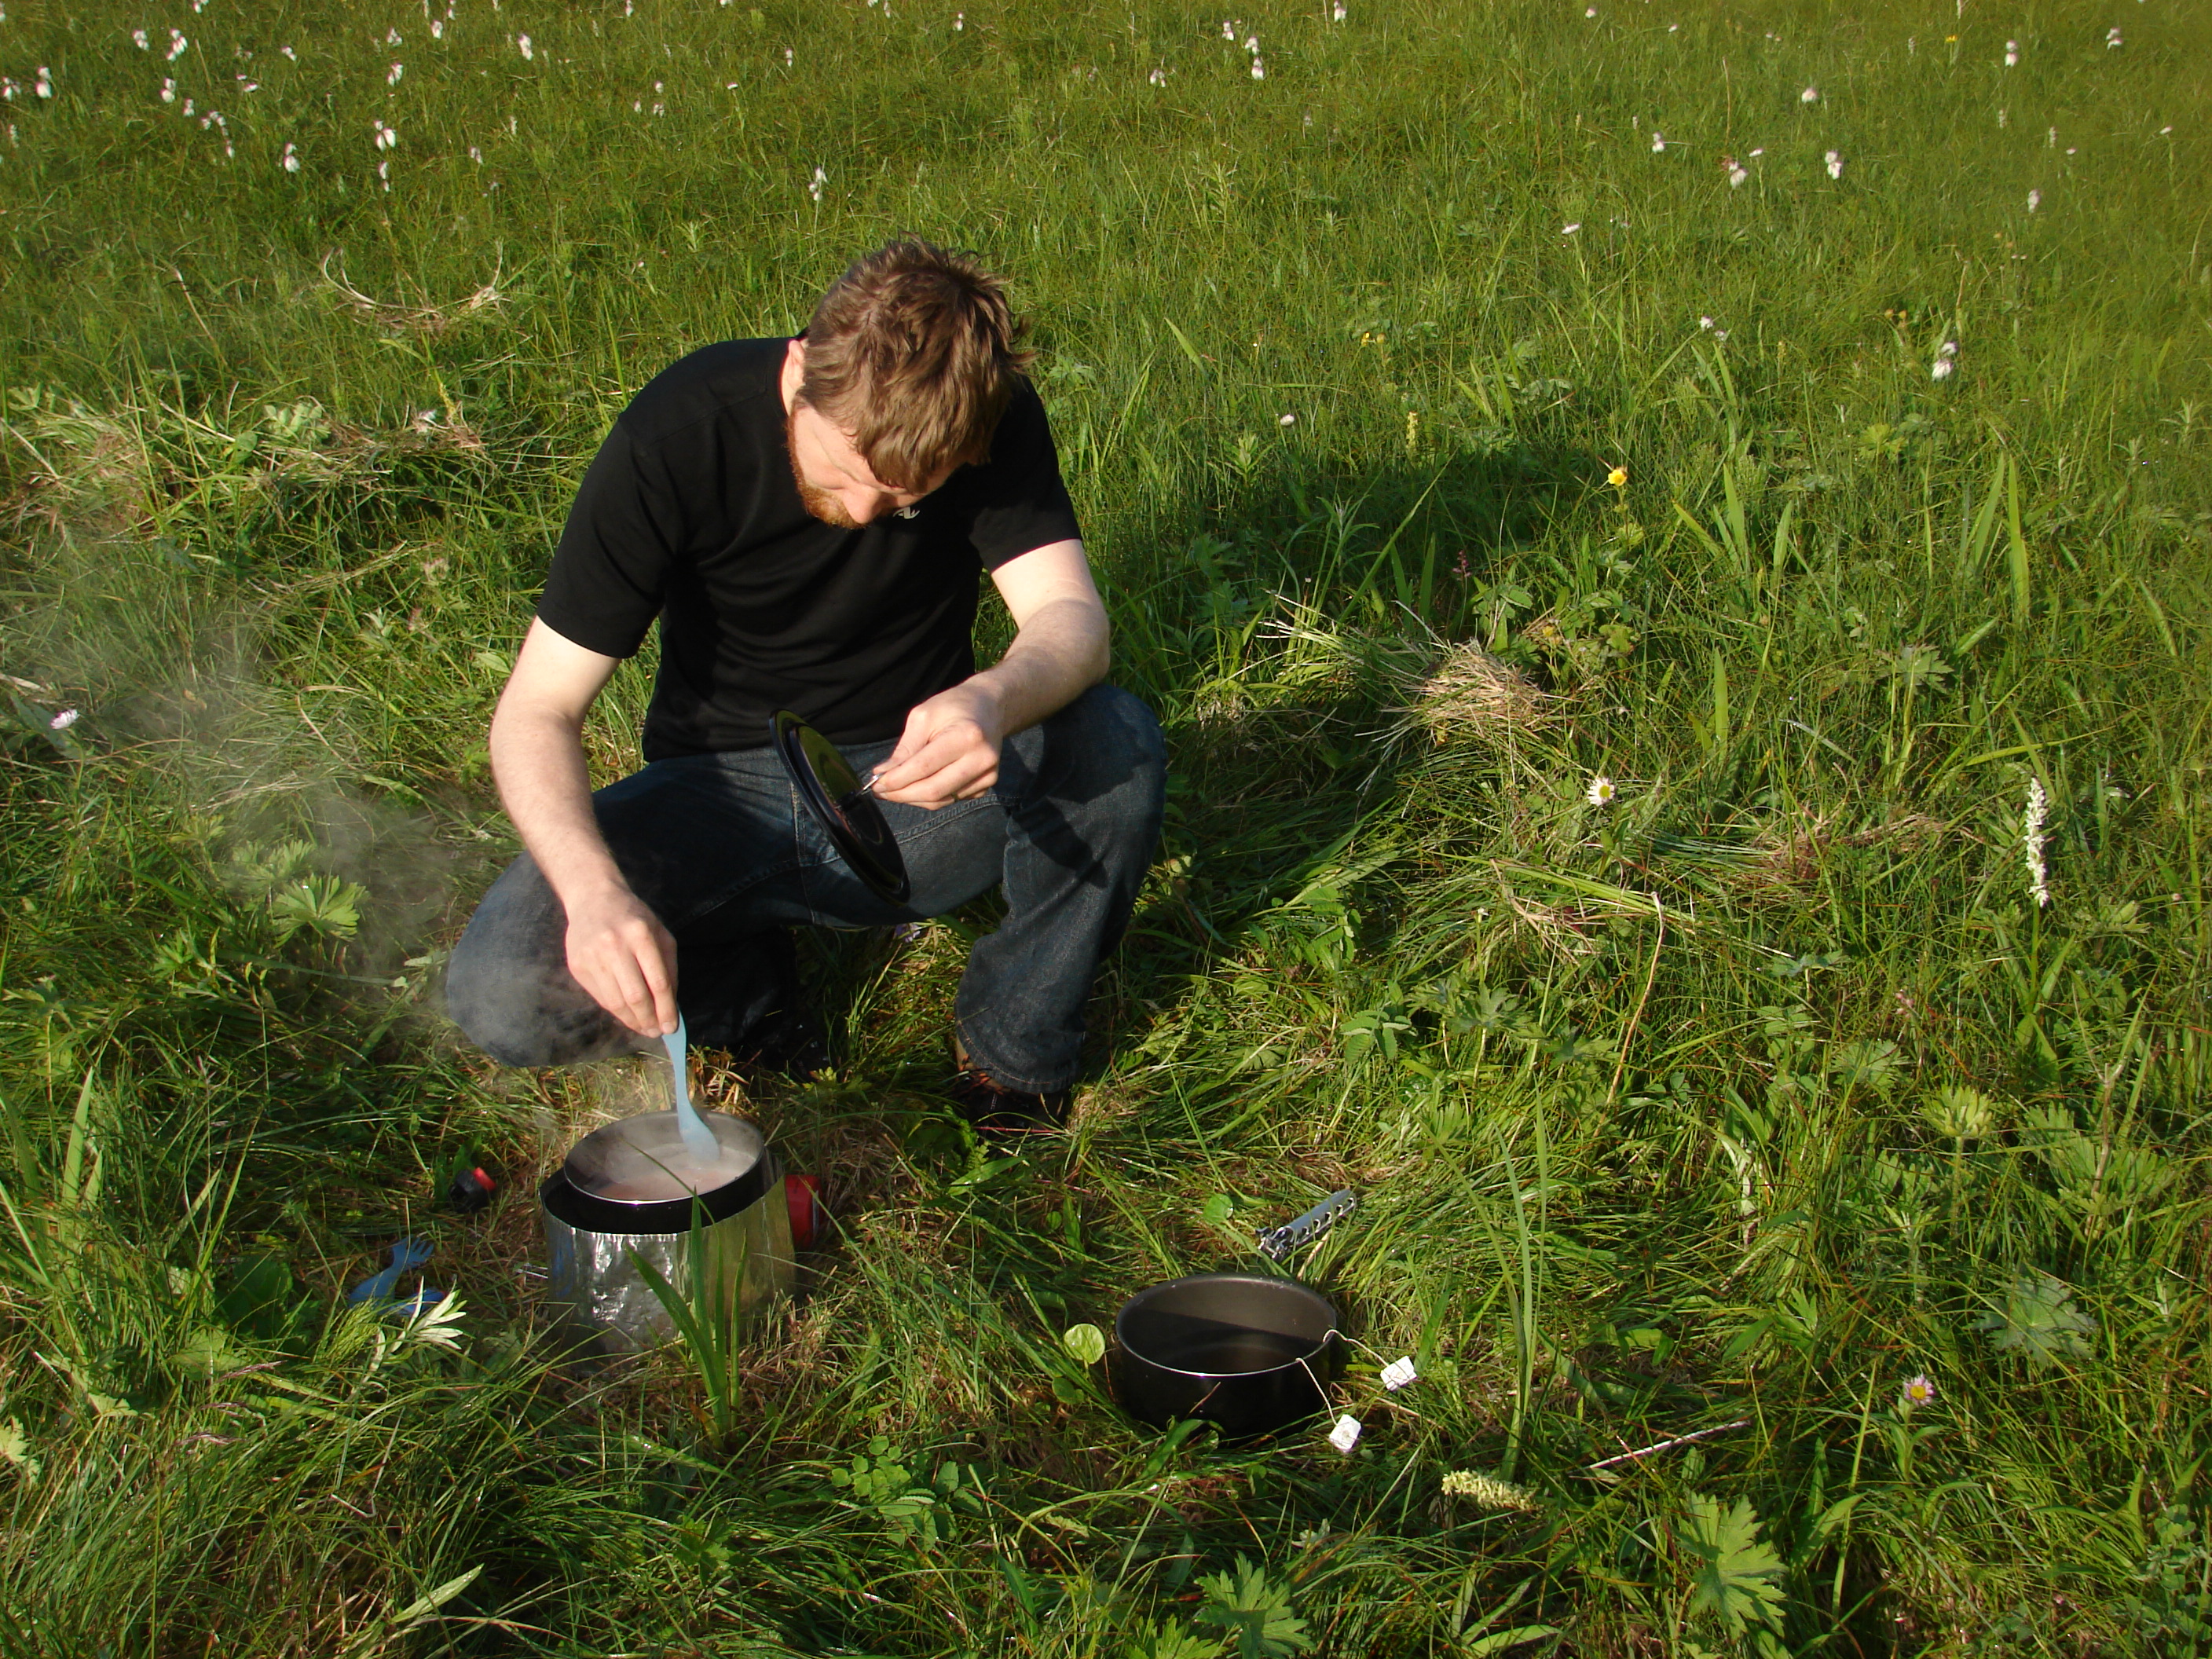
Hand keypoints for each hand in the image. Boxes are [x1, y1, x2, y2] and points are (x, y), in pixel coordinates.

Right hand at [561, 883, 679, 1036]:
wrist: (593, 899)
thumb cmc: (634, 918)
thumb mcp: (660, 934)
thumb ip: (668, 967)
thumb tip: (671, 1006)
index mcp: (641, 935)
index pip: (658, 982)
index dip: (666, 1009)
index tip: (671, 1026)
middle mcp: (615, 945)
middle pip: (636, 996)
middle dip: (649, 1020)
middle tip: (657, 1032)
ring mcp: (592, 956)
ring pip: (616, 1002)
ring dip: (633, 1021)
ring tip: (644, 1028)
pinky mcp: (577, 966)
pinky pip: (600, 997)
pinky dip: (616, 1011)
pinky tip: (627, 1016)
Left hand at [871, 681, 1006, 808]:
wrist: (989, 707)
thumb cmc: (953, 706)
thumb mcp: (923, 717)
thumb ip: (905, 749)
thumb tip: (883, 775)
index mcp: (966, 737)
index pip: (923, 768)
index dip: (896, 780)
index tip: (875, 783)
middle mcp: (981, 760)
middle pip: (933, 791)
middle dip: (901, 794)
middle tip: (879, 791)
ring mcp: (987, 775)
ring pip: (941, 800)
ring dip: (913, 798)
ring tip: (894, 790)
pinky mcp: (986, 785)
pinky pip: (951, 799)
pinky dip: (930, 797)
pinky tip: (917, 786)